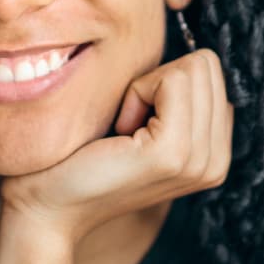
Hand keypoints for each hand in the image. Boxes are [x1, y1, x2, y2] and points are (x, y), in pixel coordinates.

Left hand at [0, 49, 232, 246]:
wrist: (47, 208)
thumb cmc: (80, 160)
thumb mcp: (141, 127)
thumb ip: (176, 101)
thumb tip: (191, 55)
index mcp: (214, 154)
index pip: (212, 75)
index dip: (164, 83)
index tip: (133, 122)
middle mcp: (216, 162)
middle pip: (207, 66)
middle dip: (158, 81)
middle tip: (126, 124)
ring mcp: (198, 159)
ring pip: (193, 68)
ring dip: (146, 87)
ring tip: (122, 131)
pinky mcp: (173, 152)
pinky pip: (172, 80)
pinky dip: (137, 92)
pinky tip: (118, 130)